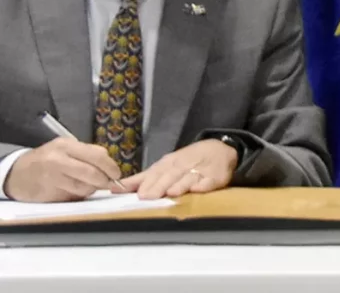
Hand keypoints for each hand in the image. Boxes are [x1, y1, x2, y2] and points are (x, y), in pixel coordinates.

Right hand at [4, 138, 122, 201]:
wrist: (18, 174)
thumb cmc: (47, 160)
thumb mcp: (66, 149)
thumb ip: (87, 155)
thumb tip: (110, 167)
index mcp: (66, 145)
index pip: (97, 155)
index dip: (111, 167)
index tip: (116, 174)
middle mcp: (58, 159)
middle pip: (92, 172)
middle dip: (104, 181)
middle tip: (108, 183)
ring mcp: (52, 177)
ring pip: (84, 187)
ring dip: (92, 189)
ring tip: (89, 186)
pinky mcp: (49, 193)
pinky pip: (73, 197)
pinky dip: (79, 196)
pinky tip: (75, 191)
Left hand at [117, 139, 237, 199]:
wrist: (220, 149)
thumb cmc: (187, 160)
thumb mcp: (163, 166)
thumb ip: (140, 179)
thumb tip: (114, 188)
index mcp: (169, 163)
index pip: (156, 173)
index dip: (148, 183)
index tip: (139, 194)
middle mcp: (183, 166)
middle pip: (170, 176)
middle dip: (160, 186)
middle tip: (149, 196)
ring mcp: (200, 171)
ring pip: (188, 178)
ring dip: (180, 185)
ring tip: (171, 192)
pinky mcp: (215, 177)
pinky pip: (209, 181)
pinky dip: (203, 185)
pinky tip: (198, 189)